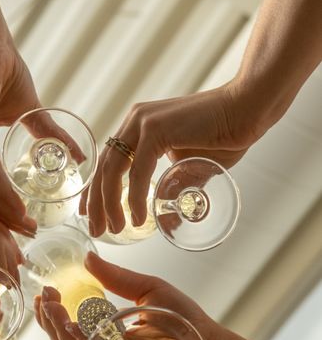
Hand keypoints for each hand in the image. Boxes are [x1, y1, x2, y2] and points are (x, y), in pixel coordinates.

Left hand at [0, 15, 39, 236]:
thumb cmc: (1, 66)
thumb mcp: (29, 110)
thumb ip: (48, 134)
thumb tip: (79, 153)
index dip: (4, 210)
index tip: (23, 228)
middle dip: (3, 221)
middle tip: (24, 241)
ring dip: (4, 213)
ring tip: (24, 231)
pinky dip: (2, 191)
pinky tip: (17, 209)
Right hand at [34, 253, 217, 339]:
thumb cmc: (183, 320)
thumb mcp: (147, 289)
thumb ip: (117, 278)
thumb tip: (88, 258)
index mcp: (109, 332)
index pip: (74, 325)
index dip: (56, 311)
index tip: (48, 291)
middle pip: (66, 338)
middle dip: (50, 318)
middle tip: (45, 296)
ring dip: (57, 327)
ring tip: (51, 305)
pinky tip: (68, 323)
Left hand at [82, 82, 255, 235]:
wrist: (248, 110)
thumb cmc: (224, 135)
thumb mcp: (189, 165)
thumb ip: (173, 184)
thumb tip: (167, 214)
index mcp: (138, 126)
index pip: (107, 161)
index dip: (95, 190)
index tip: (90, 214)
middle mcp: (135, 121)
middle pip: (103, 167)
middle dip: (95, 202)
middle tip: (95, 229)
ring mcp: (143, 122)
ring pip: (113, 170)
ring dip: (110, 204)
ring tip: (113, 230)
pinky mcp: (156, 129)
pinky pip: (137, 171)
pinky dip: (134, 199)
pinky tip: (137, 219)